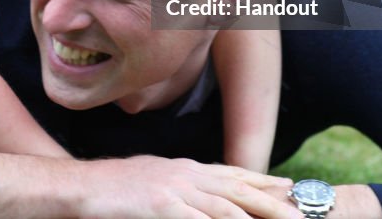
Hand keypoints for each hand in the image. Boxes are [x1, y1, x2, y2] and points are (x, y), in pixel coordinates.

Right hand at [78, 157, 298, 218]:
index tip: (289, 188)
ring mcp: (174, 188)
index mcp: (185, 168)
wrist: (80, 186)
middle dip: (273, 202)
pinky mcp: (161, 205)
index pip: (233, 173)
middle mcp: (185, 174)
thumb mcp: (152, 183)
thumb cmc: (112, 189)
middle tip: (301, 214)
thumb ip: (179, 189)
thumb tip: (197, 201)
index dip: (263, 181)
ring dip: (257, 217)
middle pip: (239, 188)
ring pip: (227, 205)